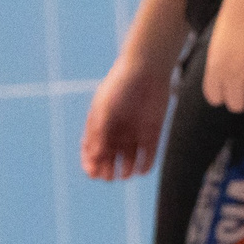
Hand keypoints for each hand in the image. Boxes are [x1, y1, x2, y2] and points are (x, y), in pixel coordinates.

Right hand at [80, 53, 172, 179]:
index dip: (91, 166)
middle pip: (109, 162)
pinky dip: (145, 165)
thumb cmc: (120, 85)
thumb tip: (94, 156)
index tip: (93, 171)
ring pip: (128, 162)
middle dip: (107, 172)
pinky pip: (148, 155)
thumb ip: (98, 131)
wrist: (147, 68)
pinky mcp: (152, 132)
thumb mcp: (104, 108)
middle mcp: (116, 133)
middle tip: (108, 175)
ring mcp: (134, 134)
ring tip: (125, 173)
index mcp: (100, 127)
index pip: (91, 154)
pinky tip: (142, 170)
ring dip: (125, 172)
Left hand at [202, 0, 243, 114]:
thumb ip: (220, 64)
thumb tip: (228, 81)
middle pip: (237, 104)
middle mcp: (234, 72)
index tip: (231, 95)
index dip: (224, 98)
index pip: (216, 98)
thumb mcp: (217, 43)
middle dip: (243, 102)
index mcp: (216, 66)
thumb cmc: (235, 14)